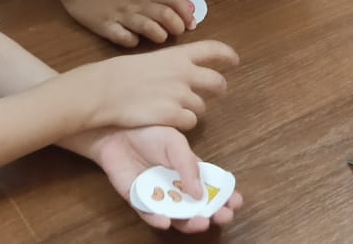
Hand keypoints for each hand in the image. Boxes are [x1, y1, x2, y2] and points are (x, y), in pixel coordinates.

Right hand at [58, 0, 196, 46]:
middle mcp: (137, 3)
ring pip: (149, 28)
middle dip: (178, 26)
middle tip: (178, 32)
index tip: (191, 22)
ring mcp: (122, 16)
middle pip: (166, 15)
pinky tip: (134, 41)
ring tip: (160, 37)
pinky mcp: (106, 27)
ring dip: (160, 35)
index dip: (187, 11)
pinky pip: (123, 38)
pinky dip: (132, 41)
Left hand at [67, 126, 241, 232]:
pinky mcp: (138, 199)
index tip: (236, 201)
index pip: (210, 186)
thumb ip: (189, 165)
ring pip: (176, 215)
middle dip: (213, 213)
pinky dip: (158, 219)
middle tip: (224, 216)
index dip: (224, 195)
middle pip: (197, 205)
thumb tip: (201, 192)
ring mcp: (157, 194)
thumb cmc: (148, 131)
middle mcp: (175, 185)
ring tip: (201, 223)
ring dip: (189, 222)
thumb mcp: (175, 142)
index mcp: (188, 169)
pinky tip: (167, 221)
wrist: (116, 130)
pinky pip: (149, 214)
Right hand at [88, 41, 237, 130]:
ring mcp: (180, 96)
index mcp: (178, 56)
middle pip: (216, 82)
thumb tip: (181, 72)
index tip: (235, 60)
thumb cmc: (120, 73)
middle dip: (220, 87)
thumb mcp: (149, 60)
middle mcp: (184, 74)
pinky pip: (189, 123)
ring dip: (194, 110)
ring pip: (201, 107)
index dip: (227, 54)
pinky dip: (183, 123)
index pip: (212, 50)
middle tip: (220, 91)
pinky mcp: (173, 116)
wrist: (105, 90)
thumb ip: (170, 66)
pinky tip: (171, 121)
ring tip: (178, 110)